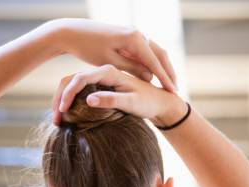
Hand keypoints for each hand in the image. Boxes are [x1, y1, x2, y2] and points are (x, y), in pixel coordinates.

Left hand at [49, 18, 176, 91]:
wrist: (73, 32)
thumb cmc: (88, 48)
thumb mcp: (110, 62)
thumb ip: (131, 68)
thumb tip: (149, 76)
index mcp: (134, 39)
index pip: (154, 62)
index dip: (164, 79)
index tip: (173, 92)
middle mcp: (138, 34)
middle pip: (160, 55)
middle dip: (168, 73)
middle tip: (176, 90)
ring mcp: (134, 34)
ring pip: (155, 52)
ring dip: (163, 68)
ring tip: (170, 84)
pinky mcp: (128, 36)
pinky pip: (147, 51)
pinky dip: (153, 63)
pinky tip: (155, 74)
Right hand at [51, 64, 185, 125]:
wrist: (160, 102)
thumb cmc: (148, 103)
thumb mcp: (131, 103)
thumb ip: (111, 100)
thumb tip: (89, 100)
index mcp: (109, 72)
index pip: (80, 78)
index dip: (69, 94)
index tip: (62, 110)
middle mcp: (103, 71)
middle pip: (72, 80)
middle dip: (60, 98)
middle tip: (55, 119)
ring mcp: (101, 78)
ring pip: (74, 85)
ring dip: (63, 100)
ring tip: (58, 120)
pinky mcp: (101, 86)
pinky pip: (80, 90)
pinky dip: (70, 101)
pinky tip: (67, 115)